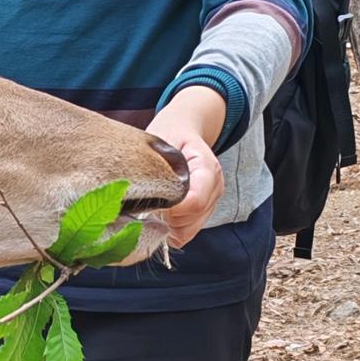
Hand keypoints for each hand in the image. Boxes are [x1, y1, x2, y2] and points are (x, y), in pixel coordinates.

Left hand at [146, 86, 225, 247]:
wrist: (184, 128)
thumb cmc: (170, 134)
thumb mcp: (162, 141)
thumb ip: (158, 166)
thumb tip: (144, 192)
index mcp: (207, 167)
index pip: (195, 201)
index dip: (172, 209)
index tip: (153, 204)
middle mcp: (215, 186)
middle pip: (192, 219)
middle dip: (167, 218)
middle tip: (148, 204)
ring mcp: (212, 200)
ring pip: (190, 230)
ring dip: (169, 225)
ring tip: (155, 206)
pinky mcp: (205, 210)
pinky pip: (188, 231)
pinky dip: (172, 228)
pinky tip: (161, 214)